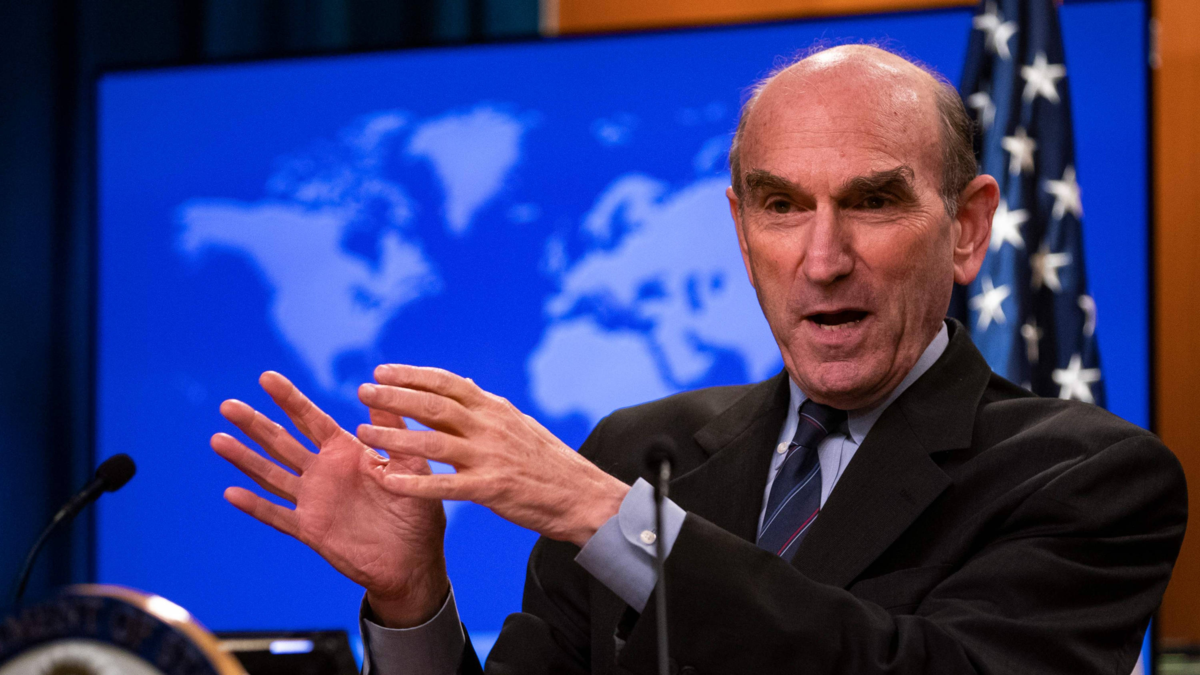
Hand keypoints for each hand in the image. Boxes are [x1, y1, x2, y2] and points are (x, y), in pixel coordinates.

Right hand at [212, 371, 448, 627]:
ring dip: (245, 459)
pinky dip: (255, 506)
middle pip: (282, 443)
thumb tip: (377, 393)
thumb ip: (392, 433)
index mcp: (348, 453)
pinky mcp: (310, 529)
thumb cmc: (418, 512)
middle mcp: (325, 472)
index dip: (289, 399)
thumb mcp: (412, 466)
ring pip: (272, 475)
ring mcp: (314, 500)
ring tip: (217, 439)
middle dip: (255, 424)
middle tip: (227, 405)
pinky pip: (278, 516)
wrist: (414, 561)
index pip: (312, 420)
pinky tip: (231, 493)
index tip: (266, 377)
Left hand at [355, 365, 630, 547]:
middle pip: (433, 405)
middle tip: (362, 391)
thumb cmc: (546, 461)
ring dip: (393, 436)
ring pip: (431, 443)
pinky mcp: (490, 489)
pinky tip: (385, 480)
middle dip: (394, 396)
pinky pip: (442, 486)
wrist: (581, 495)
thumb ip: (485, 407)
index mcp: (495, 409)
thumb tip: (461, 384)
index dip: (412, 375)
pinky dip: (411, 483)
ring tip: (363, 433)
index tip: (381, 370)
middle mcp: (491, 427)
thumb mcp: (518, 423)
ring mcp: (490, 457)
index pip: (447, 383)